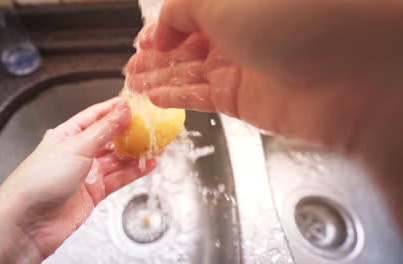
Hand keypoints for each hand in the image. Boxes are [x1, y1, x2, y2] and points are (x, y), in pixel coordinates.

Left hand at [0, 98, 155, 262]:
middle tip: (152, 127)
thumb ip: (104, 129)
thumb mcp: (77, 147)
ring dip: (136, 154)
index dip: (116, 108)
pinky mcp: (93, 192)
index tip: (136, 103)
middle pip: (110, 137)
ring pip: (117, 159)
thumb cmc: (40, 180)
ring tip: (156, 147)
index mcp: (68, 134)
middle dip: (131, 132)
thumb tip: (123, 110)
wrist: (27, 222)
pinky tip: (148, 166)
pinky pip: (118, 179)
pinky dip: (134, 172)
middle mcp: (78, 152)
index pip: (96, 115)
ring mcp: (87, 173)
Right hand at [150, 0, 402, 83]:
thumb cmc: (289, 18)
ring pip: (192, 73)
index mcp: (237, 4)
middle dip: (158, 56)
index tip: (141, 41)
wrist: (347, 70)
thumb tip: (165, 28)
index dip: (164, 28)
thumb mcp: (220, 0)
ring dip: (162, 78)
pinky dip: (178, 97)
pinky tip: (155, 97)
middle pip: (190, 46)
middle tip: (131, 68)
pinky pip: (203, 96)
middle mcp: (241, 33)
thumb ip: (183, 10)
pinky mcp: (246, 101)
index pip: (191, 15)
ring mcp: (244, 68)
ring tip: (134, 84)